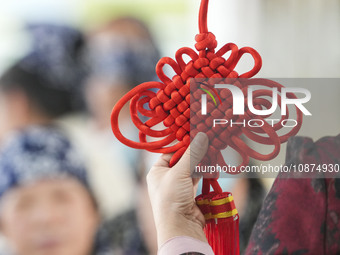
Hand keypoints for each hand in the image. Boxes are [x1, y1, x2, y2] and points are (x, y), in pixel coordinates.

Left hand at [146, 132, 208, 247]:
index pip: (171, 152)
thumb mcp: (179, 172)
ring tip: (213, 154)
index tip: (196, 136)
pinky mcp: (190, 193)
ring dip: (202, 163)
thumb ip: (192, 154)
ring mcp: (179, 186)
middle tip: (208, 144)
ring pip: (192, 169)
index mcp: (157, 171)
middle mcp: (167, 178)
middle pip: (183, 160)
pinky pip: (198, 178)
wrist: (180, 226)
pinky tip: (212, 168)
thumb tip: (202, 136)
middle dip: (196, 154)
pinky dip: (205, 173)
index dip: (183, 145)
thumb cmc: (171, 198)